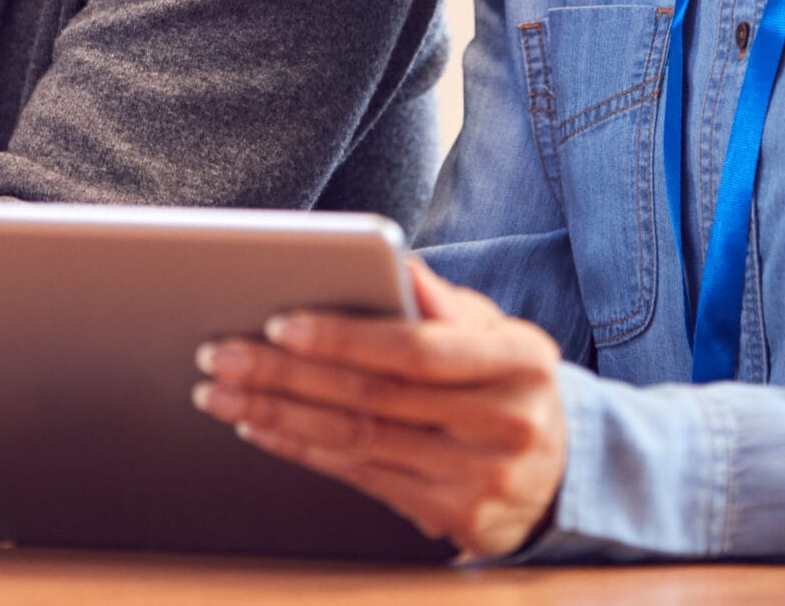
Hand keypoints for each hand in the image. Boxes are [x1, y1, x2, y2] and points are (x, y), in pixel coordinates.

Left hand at [190, 257, 565, 558]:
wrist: (563, 473)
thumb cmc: (511, 384)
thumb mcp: (499, 333)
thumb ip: (445, 303)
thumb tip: (397, 264)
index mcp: (520, 364)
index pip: (416, 351)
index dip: (344, 338)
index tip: (277, 322)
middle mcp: (504, 426)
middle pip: (374, 398)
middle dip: (286, 375)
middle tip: (221, 354)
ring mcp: (480, 481)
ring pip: (358, 442)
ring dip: (278, 414)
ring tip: (221, 390)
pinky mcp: (454, 521)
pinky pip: (361, 478)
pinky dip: (302, 449)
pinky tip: (261, 425)